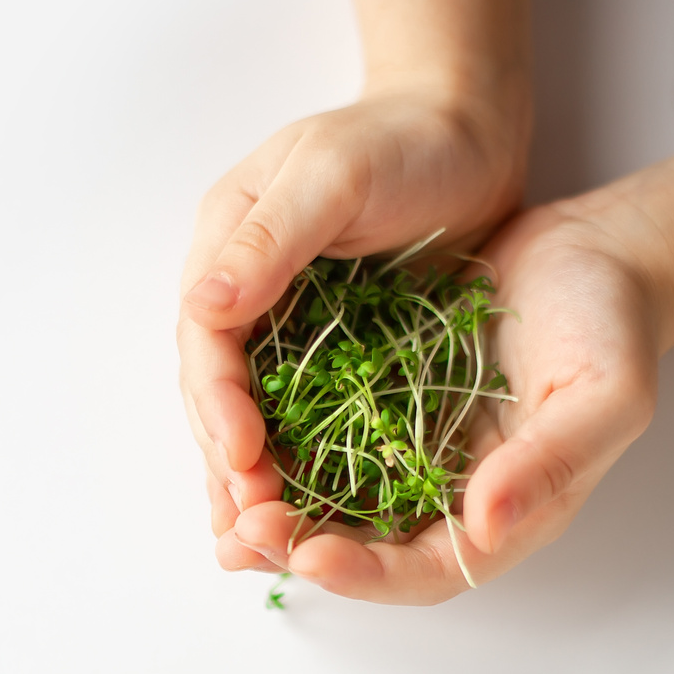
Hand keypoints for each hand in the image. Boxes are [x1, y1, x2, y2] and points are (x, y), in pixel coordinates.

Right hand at [182, 87, 530, 569]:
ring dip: (254, 480)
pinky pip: (304, 417)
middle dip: (230, 462)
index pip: (207, 341)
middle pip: (220, 392)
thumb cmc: (404, 138)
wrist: (470, 126)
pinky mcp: (334, 348)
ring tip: (259, 547)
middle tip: (250, 527)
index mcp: (230, 248)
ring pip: (256, 415)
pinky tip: (305, 513)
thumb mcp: (333, 175)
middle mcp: (248, 293)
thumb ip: (271, 240)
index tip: (242, 456)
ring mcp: (288, 323)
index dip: (219, 404)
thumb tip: (203, 303)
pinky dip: (300, 465)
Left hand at [225, 193, 673, 602]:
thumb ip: (550, 464)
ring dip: (279, 510)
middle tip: (244, 535)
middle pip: (367, 549)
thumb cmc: (613, 326)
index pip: (428, 569)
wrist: (597, 254)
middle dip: (301, 548)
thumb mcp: (605, 395)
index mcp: (506, 512)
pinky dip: (281, 449)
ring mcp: (415, 452)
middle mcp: (451, 497)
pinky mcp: (386, 404)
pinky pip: (325, 440)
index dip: (368, 572)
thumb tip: (484, 525)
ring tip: (223, 509)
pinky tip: (236, 443)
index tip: (311, 555)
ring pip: (335, 501)